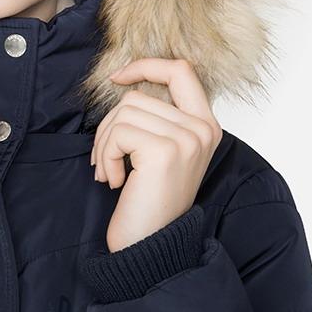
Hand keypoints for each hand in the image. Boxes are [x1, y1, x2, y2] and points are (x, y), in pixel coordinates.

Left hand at [89, 58, 222, 252]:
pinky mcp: (165, 151)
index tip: (117, 77)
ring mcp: (187, 138)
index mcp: (206, 125)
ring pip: (124, 111)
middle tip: (106, 158)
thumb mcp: (162, 151)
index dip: (145, 65)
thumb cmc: (150, 200)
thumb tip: (126, 81)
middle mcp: (203, 129)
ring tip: (109, 171)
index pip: (181, 70)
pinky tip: (114, 181)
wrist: (152, 246)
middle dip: (109, 126)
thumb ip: (158, 117)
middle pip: (138, 96)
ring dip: (105, 143)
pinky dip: (106, 156)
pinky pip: (118, 133)